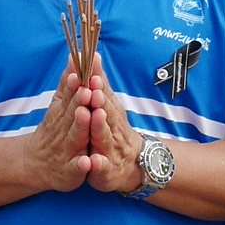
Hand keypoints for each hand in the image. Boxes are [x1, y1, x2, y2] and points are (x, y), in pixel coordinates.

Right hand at [22, 52, 90, 193]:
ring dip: (80, 126)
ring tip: (85, 114)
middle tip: (86, 89)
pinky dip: (81, 165)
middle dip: (78, 101)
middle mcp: (63, 130)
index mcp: (62, 113)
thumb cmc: (53, 130)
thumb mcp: (58, 105)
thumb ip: (68, 83)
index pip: (69, 96)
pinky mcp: (70, 170)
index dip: (74, 85)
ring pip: (75, 137)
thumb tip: (75, 54)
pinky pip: (76, 168)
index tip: (79, 72)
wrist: (34, 163)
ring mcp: (66, 150)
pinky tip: (87, 162)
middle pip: (72, 114)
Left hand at [82, 72, 145, 194]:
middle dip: (101, 101)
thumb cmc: (115, 130)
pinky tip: (93, 161)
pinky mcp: (107, 170)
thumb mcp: (108, 105)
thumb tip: (94, 54)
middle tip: (94, 89)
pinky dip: (98, 164)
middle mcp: (113, 128)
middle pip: (106, 112)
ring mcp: (110, 149)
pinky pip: (102, 167)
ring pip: (104, 137)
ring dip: (100, 126)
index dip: (98, 82)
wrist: (133, 165)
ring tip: (95, 115)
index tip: (91, 68)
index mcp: (110, 112)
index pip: (103, 94)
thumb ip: (100, 82)